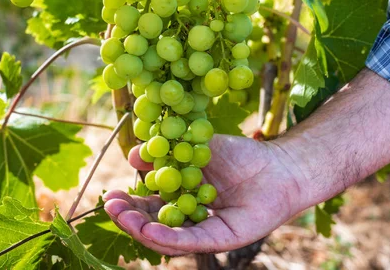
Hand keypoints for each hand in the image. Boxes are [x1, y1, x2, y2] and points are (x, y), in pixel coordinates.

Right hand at [104, 134, 307, 254]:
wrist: (280, 164)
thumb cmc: (243, 156)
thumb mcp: (199, 148)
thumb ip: (168, 152)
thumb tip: (133, 154)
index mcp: (185, 199)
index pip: (152, 206)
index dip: (130, 203)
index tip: (110, 194)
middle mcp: (193, 219)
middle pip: (155, 225)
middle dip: (130, 218)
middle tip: (109, 206)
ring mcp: (207, 231)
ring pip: (169, 238)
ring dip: (142, 229)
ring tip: (122, 216)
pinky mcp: (223, 239)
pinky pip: (193, 241)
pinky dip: (170, 237)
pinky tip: (150, 228)